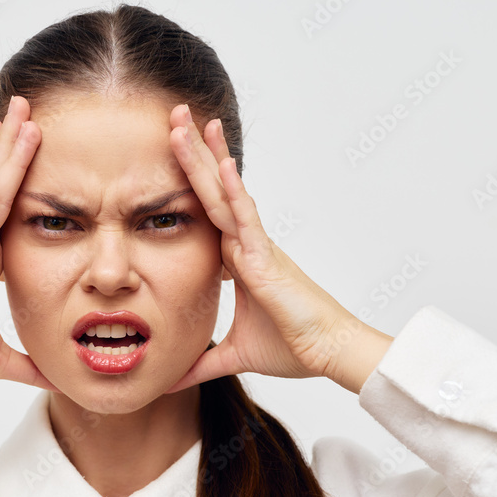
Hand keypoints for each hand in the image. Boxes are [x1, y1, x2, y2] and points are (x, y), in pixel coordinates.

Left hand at [163, 105, 392, 394]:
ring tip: (191, 121)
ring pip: (226, 194)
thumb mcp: (234, 355)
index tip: (167, 155)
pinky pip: (247, 219)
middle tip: (172, 116)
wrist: (329, 354)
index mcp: (237, 260)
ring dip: (207, 158)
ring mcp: (257, 246)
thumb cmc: (294, 347)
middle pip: (211, 191)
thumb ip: (203, 364)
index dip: (187, 183)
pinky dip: (234, 191)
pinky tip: (222, 164)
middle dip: (191, 154)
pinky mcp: (267, 258)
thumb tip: (172, 380)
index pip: (204, 213)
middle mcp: (246, 245)